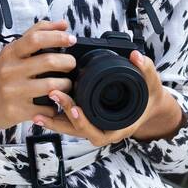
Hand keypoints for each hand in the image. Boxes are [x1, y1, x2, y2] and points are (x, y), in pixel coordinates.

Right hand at [0, 20, 76, 129]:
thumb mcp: (12, 51)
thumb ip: (37, 34)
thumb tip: (63, 24)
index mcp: (11, 53)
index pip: (36, 39)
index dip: (58, 37)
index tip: (71, 39)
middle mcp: (10, 71)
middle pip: (49, 61)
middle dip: (68, 62)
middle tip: (71, 64)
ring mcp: (13, 92)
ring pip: (52, 86)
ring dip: (66, 84)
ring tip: (66, 83)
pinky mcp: (17, 111)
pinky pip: (47, 109)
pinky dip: (56, 105)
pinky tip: (55, 101)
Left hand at [31, 49, 176, 146]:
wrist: (149, 104)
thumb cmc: (149, 96)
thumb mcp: (151, 83)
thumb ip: (145, 69)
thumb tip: (136, 56)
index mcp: (117, 128)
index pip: (96, 132)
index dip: (84, 123)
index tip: (75, 109)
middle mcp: (102, 131)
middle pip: (77, 131)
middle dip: (62, 118)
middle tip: (54, 95)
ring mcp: (92, 126)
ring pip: (69, 128)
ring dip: (53, 120)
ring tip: (36, 112)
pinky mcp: (85, 119)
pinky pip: (67, 121)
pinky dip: (55, 116)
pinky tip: (40, 107)